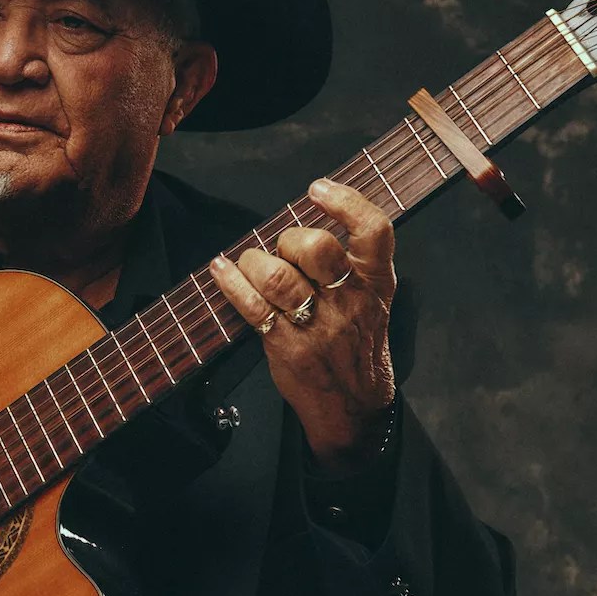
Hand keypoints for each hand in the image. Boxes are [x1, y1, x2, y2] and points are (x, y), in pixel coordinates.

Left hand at [209, 177, 397, 473]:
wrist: (353, 405)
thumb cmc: (360, 345)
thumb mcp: (375, 300)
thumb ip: (353, 264)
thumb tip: (307, 223)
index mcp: (376, 284)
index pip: (374, 231)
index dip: (346, 203)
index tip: (318, 189)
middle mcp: (348, 302)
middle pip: (316, 248)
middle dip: (290, 238)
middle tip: (283, 249)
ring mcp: (317, 326)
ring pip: (278, 277)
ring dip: (255, 262)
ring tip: (251, 264)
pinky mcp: (286, 345)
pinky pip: (252, 307)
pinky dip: (230, 284)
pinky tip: (221, 271)